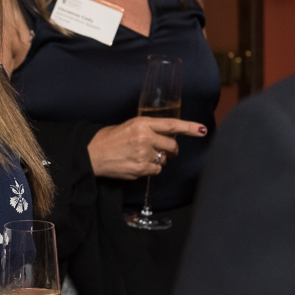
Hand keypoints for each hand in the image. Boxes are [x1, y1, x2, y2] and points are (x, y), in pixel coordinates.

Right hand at [87, 116, 206, 180]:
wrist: (92, 154)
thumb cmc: (110, 139)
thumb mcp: (131, 126)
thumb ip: (150, 129)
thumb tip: (170, 135)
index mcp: (142, 123)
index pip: (171, 125)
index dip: (189, 127)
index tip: (202, 130)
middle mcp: (145, 138)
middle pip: (172, 145)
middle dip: (171, 149)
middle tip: (162, 149)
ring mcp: (143, 155)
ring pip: (164, 159)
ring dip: (158, 159)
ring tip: (140, 156)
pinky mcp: (141, 169)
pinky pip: (156, 170)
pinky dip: (151, 169)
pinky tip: (138, 164)